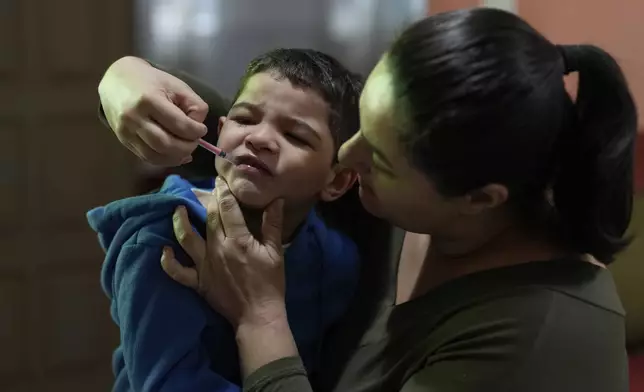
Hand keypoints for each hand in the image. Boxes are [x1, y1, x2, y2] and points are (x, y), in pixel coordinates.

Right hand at [98, 56, 208, 165]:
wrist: (116, 80)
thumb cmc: (151, 81)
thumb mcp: (177, 85)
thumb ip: (194, 105)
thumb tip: (198, 128)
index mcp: (148, 100)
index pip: (178, 125)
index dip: (195, 132)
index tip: (202, 130)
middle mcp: (134, 118)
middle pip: (165, 144)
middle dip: (186, 147)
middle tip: (195, 142)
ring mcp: (126, 131)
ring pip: (154, 156)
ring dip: (175, 158)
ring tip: (187, 151)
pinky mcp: (123, 140)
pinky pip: (146, 157)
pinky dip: (164, 160)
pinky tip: (175, 156)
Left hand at [161, 177, 286, 327]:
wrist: (258, 315)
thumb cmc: (270, 283)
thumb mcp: (275, 252)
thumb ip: (272, 225)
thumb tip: (275, 200)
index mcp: (239, 240)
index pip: (228, 208)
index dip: (223, 191)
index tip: (221, 180)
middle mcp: (218, 249)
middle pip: (209, 218)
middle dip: (207, 200)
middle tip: (205, 188)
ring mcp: (205, 266)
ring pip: (187, 239)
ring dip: (180, 222)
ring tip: (177, 209)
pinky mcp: (198, 282)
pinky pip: (178, 271)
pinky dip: (168, 261)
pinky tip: (164, 250)